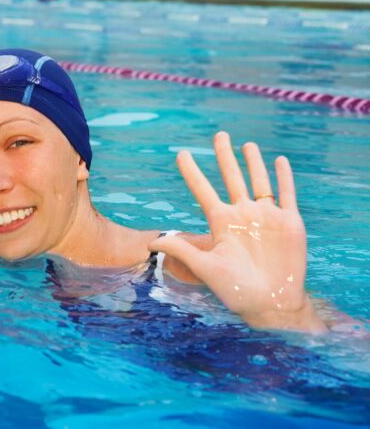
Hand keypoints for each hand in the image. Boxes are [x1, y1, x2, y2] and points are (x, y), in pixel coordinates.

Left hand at [150, 132, 326, 332]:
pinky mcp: (289, 222)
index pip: (203, 191)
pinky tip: (279, 160)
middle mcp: (242, 215)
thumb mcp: (205, 268)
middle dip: (225, 156)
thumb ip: (181, 250)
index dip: (192, 172)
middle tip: (219, 134)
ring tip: (247, 144)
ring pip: (258, 181)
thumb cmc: (236, 290)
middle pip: (231, 178)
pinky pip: (286, 193)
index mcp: (221, 223)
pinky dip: (283, 176)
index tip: (180, 154)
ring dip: (253, 162)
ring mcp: (266, 217)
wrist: (271, 303)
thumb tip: (149, 242)